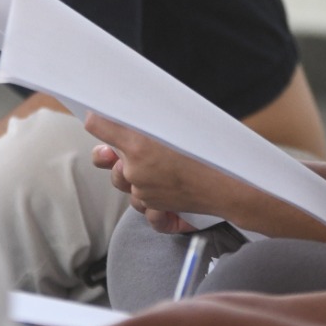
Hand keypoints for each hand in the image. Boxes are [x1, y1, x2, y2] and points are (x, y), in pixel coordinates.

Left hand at [84, 113, 243, 222]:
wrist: (230, 188)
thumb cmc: (208, 153)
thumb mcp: (179, 127)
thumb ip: (149, 125)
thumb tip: (129, 120)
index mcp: (139, 145)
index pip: (100, 127)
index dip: (97, 121)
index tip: (95, 117)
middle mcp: (135, 170)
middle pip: (108, 163)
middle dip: (116, 157)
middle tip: (129, 149)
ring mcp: (143, 192)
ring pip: (125, 185)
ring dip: (135, 179)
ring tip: (159, 170)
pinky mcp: (154, 208)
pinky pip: (142, 207)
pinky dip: (151, 202)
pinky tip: (164, 196)